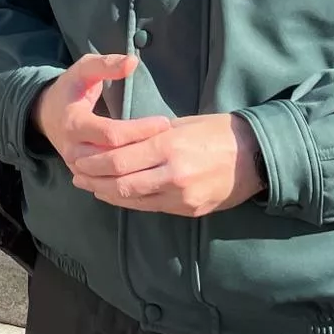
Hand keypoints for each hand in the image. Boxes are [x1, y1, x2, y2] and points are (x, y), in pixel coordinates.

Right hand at [31, 53, 172, 167]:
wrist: (46, 114)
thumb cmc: (70, 89)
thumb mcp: (83, 70)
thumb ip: (106, 64)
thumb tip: (132, 62)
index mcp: (74, 124)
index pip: (111, 134)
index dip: (140, 129)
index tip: (164, 122)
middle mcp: (73, 150)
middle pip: (114, 159)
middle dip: (144, 150)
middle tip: (171, 142)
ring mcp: (77, 166)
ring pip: (113, 177)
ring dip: (139, 167)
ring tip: (164, 155)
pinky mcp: (83, 176)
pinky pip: (109, 183)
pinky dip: (130, 179)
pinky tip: (151, 169)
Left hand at [70, 113, 264, 216]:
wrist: (257, 155)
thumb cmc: (219, 131)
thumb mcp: (183, 124)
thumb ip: (152, 135)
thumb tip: (121, 143)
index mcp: (169, 145)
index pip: (119, 158)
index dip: (94, 161)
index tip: (78, 157)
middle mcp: (173, 173)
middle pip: (120, 182)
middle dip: (94, 179)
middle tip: (76, 174)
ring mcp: (182, 196)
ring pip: (133, 199)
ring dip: (107, 193)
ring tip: (89, 186)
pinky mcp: (189, 209)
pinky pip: (151, 206)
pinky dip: (130, 201)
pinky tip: (117, 195)